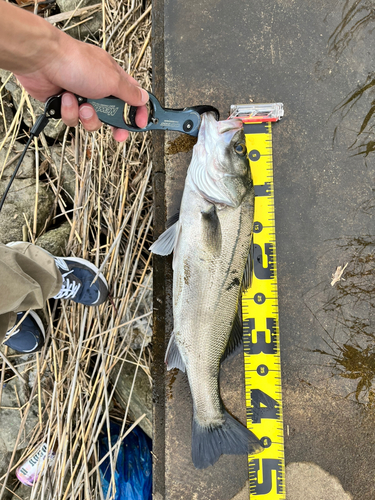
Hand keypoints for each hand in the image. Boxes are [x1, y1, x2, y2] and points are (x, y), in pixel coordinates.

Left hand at [15, 37, 148, 141]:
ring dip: (87, 116)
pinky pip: (73, 119)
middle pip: (112, 114)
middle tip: (117, 134)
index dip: (138, 112)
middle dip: (113, 124)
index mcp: (112, 77)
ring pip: (91, 120)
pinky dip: (69, 111)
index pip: (132, 97)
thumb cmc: (75, 61)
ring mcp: (80, 95)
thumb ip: (129, 93)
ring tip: (82, 104)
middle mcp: (97, 86)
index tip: (141, 124)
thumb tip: (143, 98)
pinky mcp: (64, 103)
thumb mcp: (111, 79)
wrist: (42, 60)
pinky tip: (65, 97)